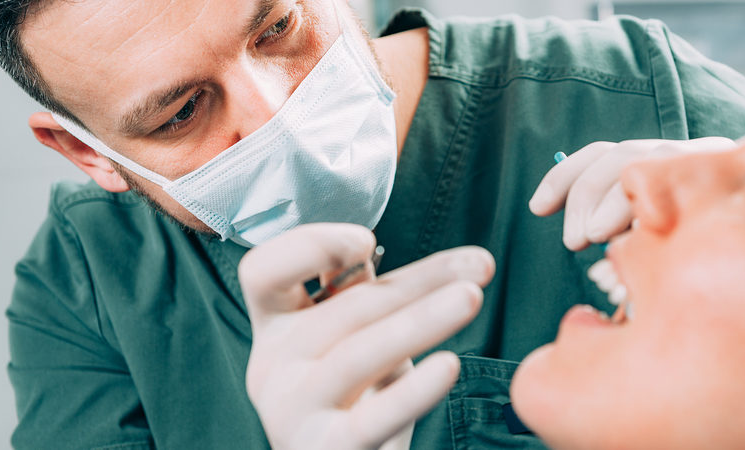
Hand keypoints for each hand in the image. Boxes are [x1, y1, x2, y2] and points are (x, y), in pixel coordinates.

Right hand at [239, 223, 494, 449]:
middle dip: (419, 282)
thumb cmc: (348, 395)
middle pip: (343, 309)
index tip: (367, 240)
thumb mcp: (346, 336)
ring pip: (359, 354)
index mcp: (275, 326)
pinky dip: (412, 391)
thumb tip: (362, 243)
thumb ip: (349, 292)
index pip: (265, 270)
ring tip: (471, 297)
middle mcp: (274, 366)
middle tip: (479, 266)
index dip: (310, 246)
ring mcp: (295, 410)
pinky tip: (448, 366)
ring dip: (422, 320)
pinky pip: (374, 417)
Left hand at [528, 137, 735, 249]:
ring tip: (595, 238)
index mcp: (649, 162)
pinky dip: (653, 205)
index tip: (537, 207)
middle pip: (615, 158)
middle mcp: (672, 154)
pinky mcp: (727, 173)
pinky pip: (683, 180)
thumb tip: (585, 246)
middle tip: (573, 241)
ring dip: (612, 202)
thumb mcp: (653, 235)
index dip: (563, 177)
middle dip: (584, 197)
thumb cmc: (705, 241)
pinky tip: (645, 233)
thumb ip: (622, 231)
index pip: (598, 156)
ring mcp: (701, 160)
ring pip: (644, 165)